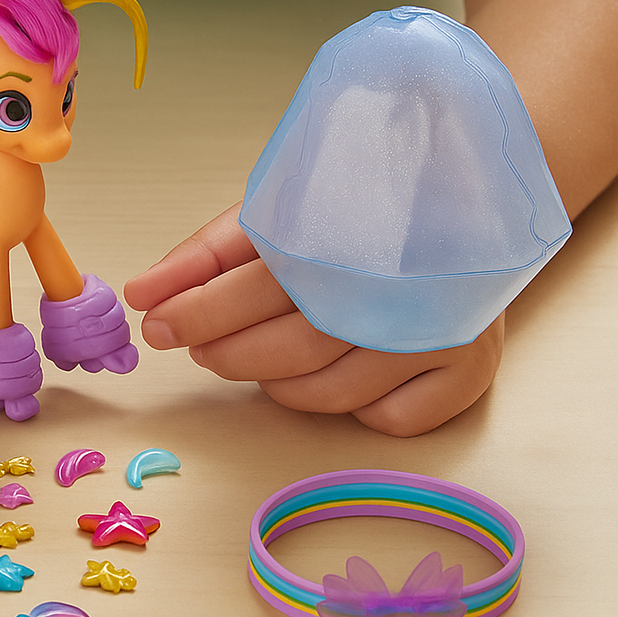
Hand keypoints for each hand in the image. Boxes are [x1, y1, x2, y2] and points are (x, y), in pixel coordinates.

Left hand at [124, 204, 504, 436]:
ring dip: (279, 384)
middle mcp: (404, 287)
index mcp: (354, 232)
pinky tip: (336, 369)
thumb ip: (209, 254)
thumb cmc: (360, 213)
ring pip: (330, 394)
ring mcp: (442, 334)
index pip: (255, 286)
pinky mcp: (471, 372)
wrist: (475, 197)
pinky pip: (384, 419)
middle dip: (228, 353)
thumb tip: (142, 295)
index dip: (197, 311)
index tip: (156, 324)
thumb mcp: (284, 212)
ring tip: (257, 356)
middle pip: (290, 349)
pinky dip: (349, 407)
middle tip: (198, 346)